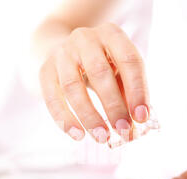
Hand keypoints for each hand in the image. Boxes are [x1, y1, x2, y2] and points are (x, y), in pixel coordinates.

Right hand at [39, 23, 149, 142]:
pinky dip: (64, 118)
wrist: (65, 51)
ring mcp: (62, 53)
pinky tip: (78, 135)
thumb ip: (128, 95)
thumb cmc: (102, 65)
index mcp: (112, 35)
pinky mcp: (45, 70)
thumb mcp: (120, 71)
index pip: (129, 60)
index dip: (137, 89)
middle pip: (100, 72)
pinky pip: (52, 97)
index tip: (141, 117)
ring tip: (101, 137)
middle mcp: (85, 38)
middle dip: (113, 104)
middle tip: (122, 129)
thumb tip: (134, 128)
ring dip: (89, 115)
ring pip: (72, 86)